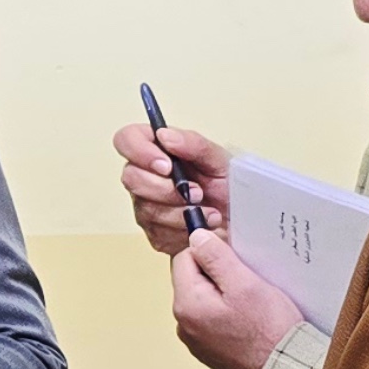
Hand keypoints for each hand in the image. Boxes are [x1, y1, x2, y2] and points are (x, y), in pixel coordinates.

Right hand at [113, 122, 232, 253]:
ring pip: (146, 209)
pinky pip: (158, 233)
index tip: (166, 166)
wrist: (242, 222)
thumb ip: (193, 144)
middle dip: (166, 189)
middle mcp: (146, 176)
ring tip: (207, 211)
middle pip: (131, 178)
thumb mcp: (220, 160)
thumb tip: (164, 135)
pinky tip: (200, 225)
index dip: (140, 152)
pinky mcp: (154, 232)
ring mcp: (146, 205)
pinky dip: (183, 230)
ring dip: (180, 212)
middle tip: (196, 193)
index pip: (126, 140)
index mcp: (158, 150)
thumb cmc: (230, 187)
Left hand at [169, 227, 304, 368]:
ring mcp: (195, 339)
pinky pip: (212, 318)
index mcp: (187, 304)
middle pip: (193, 279)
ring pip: (204, 298)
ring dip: (224, 292)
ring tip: (251, 301)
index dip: (209, 250)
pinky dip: (227, 312)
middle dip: (217, 272)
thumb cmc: (269, 330)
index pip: (184, 258)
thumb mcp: (245, 284)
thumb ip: (216, 257)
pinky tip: (248, 318)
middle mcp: (184, 324)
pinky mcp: (209, 349)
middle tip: (247, 279)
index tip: (234, 255)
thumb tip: (196, 237)